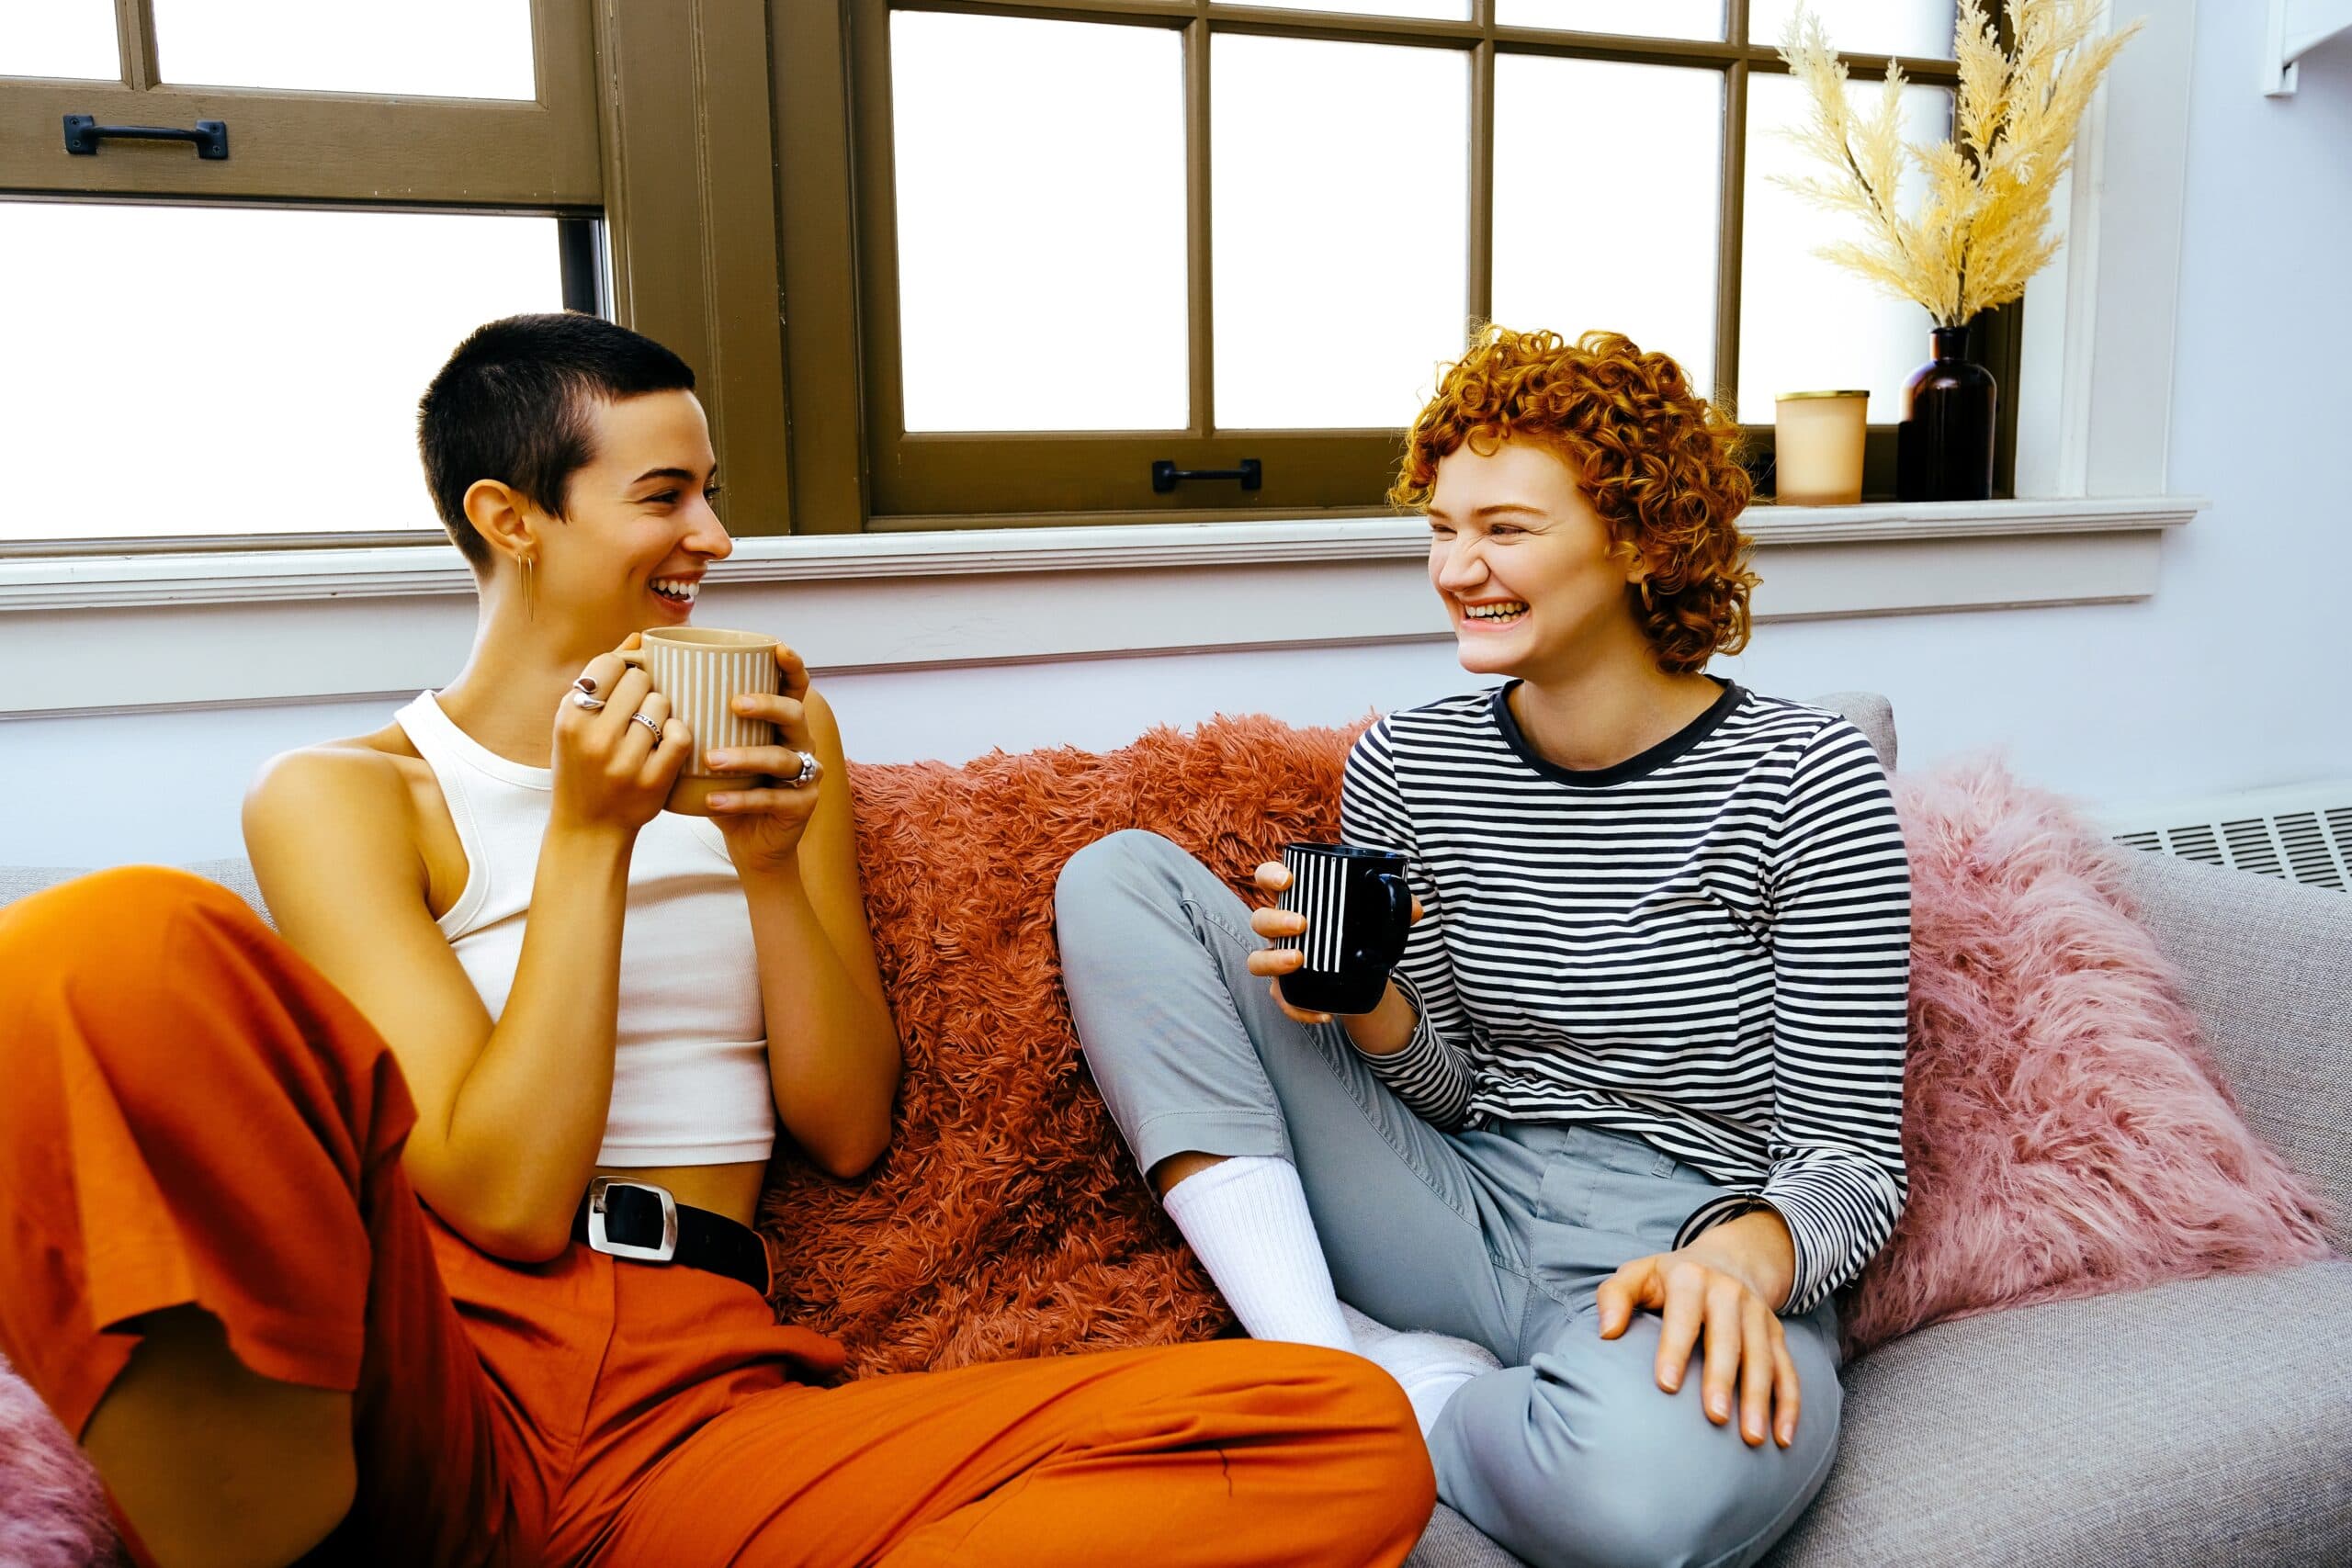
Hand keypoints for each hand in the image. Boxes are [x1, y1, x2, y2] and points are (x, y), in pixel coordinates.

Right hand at [550, 634, 690, 838]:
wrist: (588, 828)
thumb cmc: (582, 768)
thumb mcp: (576, 725)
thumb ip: (601, 681)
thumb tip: (638, 636)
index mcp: (570, 718)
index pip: (609, 663)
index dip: (624, 668)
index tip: (624, 685)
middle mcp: (593, 738)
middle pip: (640, 679)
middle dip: (644, 690)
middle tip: (638, 711)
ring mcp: (623, 761)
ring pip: (661, 703)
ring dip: (662, 712)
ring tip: (648, 730)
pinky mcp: (652, 781)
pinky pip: (680, 734)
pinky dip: (679, 734)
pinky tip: (667, 742)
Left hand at [700, 643, 822, 877]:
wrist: (751, 843)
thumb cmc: (727, 788)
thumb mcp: (712, 750)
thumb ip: (695, 722)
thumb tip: (649, 688)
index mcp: (781, 724)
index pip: (794, 686)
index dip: (791, 665)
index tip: (775, 648)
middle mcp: (800, 744)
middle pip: (794, 714)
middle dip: (767, 705)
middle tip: (734, 704)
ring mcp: (806, 776)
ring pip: (782, 758)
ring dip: (746, 756)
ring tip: (712, 760)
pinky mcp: (801, 806)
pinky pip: (772, 799)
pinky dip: (740, 800)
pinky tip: (713, 802)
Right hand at [1244, 862, 1422, 1025]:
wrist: (1363, 972)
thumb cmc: (1362, 931)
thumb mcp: (1380, 917)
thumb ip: (1399, 909)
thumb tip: (1415, 909)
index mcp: (1298, 899)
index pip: (1269, 878)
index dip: (1269, 874)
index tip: (1288, 880)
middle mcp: (1281, 928)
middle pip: (1260, 918)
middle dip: (1275, 920)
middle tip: (1301, 924)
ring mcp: (1280, 958)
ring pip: (1257, 959)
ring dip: (1272, 960)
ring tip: (1298, 961)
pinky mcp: (1288, 989)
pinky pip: (1282, 999)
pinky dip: (1298, 1009)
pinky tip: (1324, 1013)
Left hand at [1595, 1227, 1799, 1448]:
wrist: (1726, 1261)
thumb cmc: (1669, 1279)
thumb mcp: (1637, 1275)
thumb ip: (1614, 1297)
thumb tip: (1606, 1332)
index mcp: (1691, 1279)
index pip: (1683, 1315)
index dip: (1675, 1349)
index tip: (1666, 1386)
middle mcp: (1729, 1293)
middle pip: (1728, 1339)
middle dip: (1722, 1378)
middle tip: (1716, 1417)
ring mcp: (1757, 1315)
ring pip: (1762, 1358)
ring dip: (1759, 1398)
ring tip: (1752, 1437)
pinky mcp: (1776, 1335)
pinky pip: (1787, 1370)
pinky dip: (1788, 1404)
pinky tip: (1783, 1437)